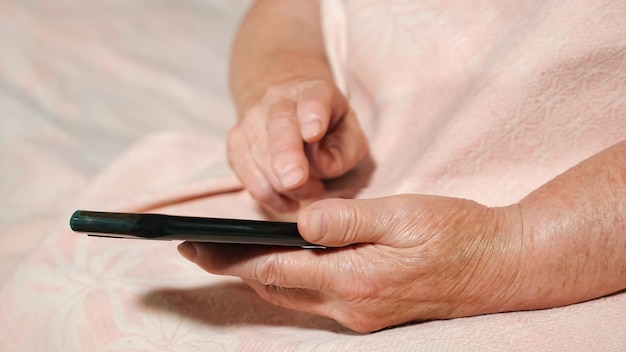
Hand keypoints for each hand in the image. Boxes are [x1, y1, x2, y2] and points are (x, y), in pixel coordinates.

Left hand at [178, 195, 524, 331]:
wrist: (497, 266)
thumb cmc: (454, 232)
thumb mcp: (401, 213)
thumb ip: (345, 219)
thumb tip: (297, 221)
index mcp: (355, 278)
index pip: (274, 271)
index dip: (230, 259)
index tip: (194, 248)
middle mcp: (352, 306)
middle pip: (275, 290)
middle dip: (234, 271)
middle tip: (198, 251)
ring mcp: (360, 315)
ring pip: (292, 298)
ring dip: (259, 278)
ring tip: (230, 256)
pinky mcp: (369, 314)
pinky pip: (314, 300)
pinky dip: (289, 282)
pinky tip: (281, 265)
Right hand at [227, 79, 367, 212]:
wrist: (288, 109)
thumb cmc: (326, 126)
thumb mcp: (349, 134)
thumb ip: (345, 150)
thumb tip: (325, 164)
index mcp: (312, 91)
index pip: (312, 98)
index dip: (313, 114)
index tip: (314, 133)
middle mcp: (278, 100)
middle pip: (279, 126)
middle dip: (285, 155)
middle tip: (295, 180)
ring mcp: (251, 120)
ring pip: (261, 157)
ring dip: (287, 185)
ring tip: (311, 188)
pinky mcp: (236, 144)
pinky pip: (248, 177)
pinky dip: (269, 196)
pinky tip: (289, 200)